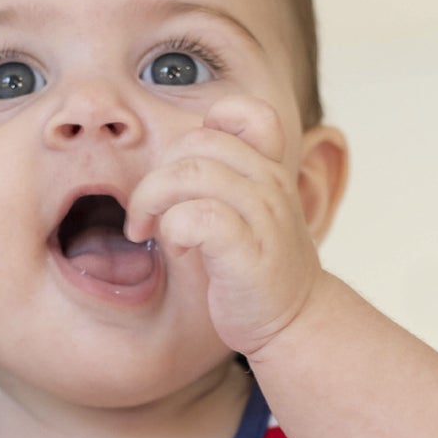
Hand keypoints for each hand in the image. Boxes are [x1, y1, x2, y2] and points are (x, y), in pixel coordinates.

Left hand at [123, 94, 325, 353]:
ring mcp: (263, 215)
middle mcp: (270, 183)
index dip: (205, 127)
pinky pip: (196, 215)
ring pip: (189, 173)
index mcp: (269, 169)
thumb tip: (166, 165)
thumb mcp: (247, 215)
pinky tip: (176, 250)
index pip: (246, 112)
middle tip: (143, 216)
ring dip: (152, 202)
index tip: (183, 171)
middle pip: (194, 143)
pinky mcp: (248, 250)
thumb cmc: (256, 272)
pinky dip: (172, 229)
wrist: (295, 325)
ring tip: (149, 232)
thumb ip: (222, 182)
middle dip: (154, 177)